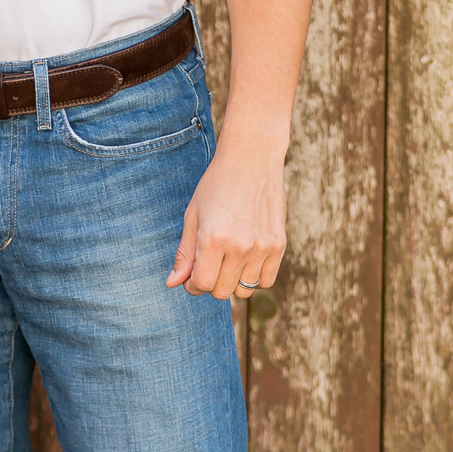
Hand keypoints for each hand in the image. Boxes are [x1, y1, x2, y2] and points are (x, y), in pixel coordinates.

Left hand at [166, 129, 286, 299]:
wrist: (251, 159)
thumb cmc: (216, 185)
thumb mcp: (193, 217)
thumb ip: (184, 253)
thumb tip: (173, 283)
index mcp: (214, 239)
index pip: (202, 284)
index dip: (192, 285)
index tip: (191, 277)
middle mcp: (240, 246)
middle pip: (222, 291)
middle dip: (210, 283)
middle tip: (208, 264)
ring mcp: (263, 247)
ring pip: (244, 290)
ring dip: (232, 281)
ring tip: (226, 260)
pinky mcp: (279, 245)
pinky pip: (266, 280)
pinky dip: (253, 277)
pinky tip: (244, 260)